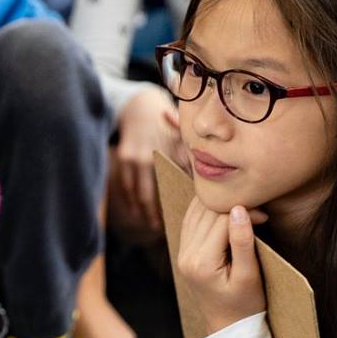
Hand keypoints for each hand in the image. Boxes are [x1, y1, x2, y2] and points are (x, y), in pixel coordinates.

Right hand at [111, 85, 182, 234]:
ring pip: (144, 194)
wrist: (141, 106)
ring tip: (156, 226)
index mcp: (179, 152)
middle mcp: (159, 156)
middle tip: (172, 231)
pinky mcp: (126, 159)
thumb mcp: (184, 140)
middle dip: (166, 214)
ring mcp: (140, 158)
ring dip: (149, 212)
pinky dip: (133, 202)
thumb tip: (210, 190)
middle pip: (164, 194)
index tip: (194, 223)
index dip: (187, 203)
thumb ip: (194, 164)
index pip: (185, 185)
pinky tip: (138, 213)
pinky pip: (128, 187)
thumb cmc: (168, 127)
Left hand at [174, 197, 266, 333]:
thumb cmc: (245, 305)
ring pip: (197, 212)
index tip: (264, 216)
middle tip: (257, 210)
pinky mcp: (184, 252)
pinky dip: (206, 210)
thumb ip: (243, 242)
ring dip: (219, 205)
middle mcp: (186, 256)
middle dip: (232, 205)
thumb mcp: (249, 275)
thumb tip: (238, 209)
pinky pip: (191, 220)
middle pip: (207, 213)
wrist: (229, 328)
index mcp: (201, 262)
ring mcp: (182, 254)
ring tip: (243, 210)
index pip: (220, 220)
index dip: (245, 211)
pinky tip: (224, 210)